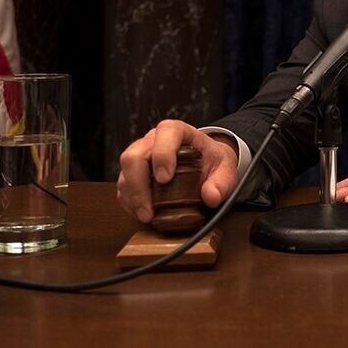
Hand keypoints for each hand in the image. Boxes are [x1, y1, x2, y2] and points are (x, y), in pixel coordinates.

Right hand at [116, 119, 238, 223]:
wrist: (206, 164)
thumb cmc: (212, 162)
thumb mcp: (225, 169)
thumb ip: (222, 182)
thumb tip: (211, 197)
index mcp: (178, 132)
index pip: (165, 133)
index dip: (162, 154)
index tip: (165, 179)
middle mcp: (153, 141)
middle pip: (134, 155)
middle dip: (138, 184)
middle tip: (149, 209)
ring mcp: (140, 156)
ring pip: (124, 173)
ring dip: (132, 197)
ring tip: (147, 216)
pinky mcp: (133, 173)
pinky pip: (122, 187)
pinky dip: (129, 202)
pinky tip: (142, 213)